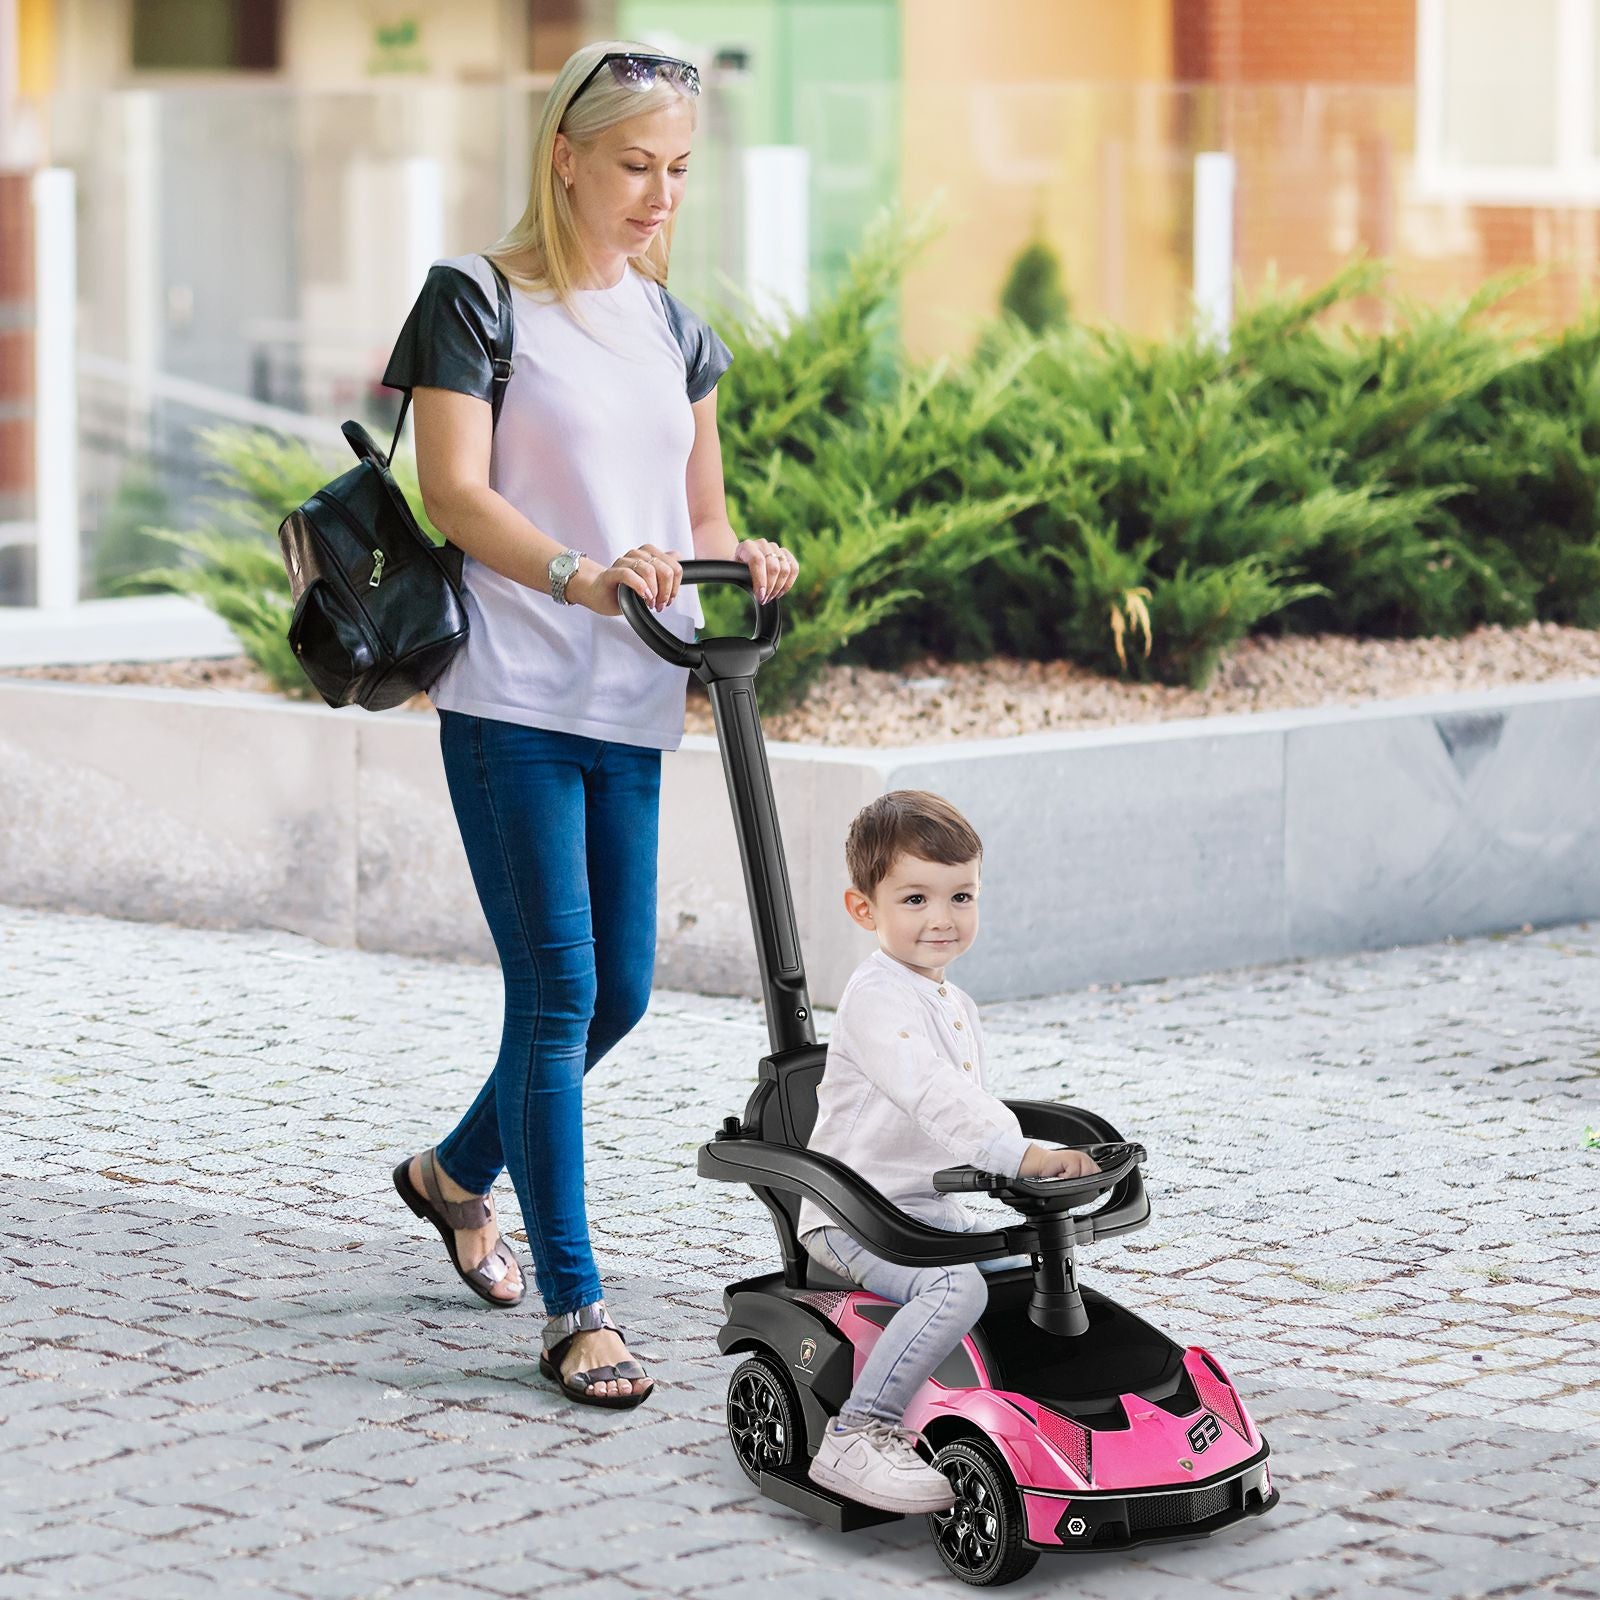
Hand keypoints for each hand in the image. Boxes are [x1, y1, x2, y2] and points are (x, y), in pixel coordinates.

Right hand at [566, 544, 681, 616]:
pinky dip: (640, 586)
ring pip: (649, 570)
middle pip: (665, 569)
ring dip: (654, 591)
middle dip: (666, 591)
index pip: (674, 566)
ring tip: (651, 603)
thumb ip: (662, 568)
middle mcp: (638, 554)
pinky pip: (629, 574)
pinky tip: (643, 596)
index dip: (675, 586)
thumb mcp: (648, 580)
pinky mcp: (612, 572)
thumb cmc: (621, 588)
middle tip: (660, 604)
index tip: (669, 599)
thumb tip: (677, 555)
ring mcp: (624, 561)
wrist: (598, 592)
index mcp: (648, 554)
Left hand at [734, 538, 798, 603]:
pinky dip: (789, 583)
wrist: (742, 561)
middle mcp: (762, 544)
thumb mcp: (733, 573)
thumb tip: (758, 592)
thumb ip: (741, 578)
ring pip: (785, 569)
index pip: (758, 561)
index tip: (761, 596)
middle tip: (764, 600)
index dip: (761, 581)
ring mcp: (775, 548)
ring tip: (770, 597)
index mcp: (747, 546)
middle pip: (773, 567)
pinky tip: (780, 592)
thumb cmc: (737, 569)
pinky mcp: (785, 553)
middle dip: (770, 588)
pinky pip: (794, 568)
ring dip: (779, 588)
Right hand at [1018, 1143, 1100, 1179]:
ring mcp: (1079, 1157)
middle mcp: (1086, 1159)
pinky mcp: (1071, 1158)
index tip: (1078, 1183)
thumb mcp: (1074, 1177)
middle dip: (1079, 1182)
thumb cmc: (1055, 1172)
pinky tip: (1060, 1172)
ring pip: (1083, 1177)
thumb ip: (1085, 1179)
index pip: (1099, 1177)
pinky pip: (1073, 1174)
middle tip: (1068, 1177)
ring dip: (1071, 1180)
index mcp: (1089, 1163)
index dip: (1090, 1183)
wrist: (1041, 1164)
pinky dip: (1064, 1176)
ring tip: (1064, 1175)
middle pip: (1092, 1178)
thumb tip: (1096, 1190)